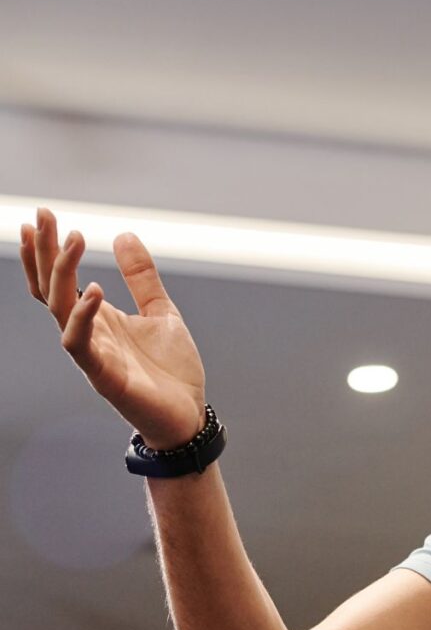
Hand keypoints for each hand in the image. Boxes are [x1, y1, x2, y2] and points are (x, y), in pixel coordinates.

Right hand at [20, 207, 206, 448]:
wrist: (188, 415)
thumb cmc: (171, 369)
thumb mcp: (161, 311)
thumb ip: (141, 278)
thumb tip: (124, 235)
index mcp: (99, 318)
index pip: (61, 281)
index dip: (48, 251)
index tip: (43, 216)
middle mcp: (88, 333)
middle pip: (52, 288)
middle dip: (45, 252)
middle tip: (44, 214)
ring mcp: (93, 355)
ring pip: (60, 310)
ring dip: (62, 274)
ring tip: (74, 238)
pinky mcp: (104, 376)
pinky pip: (81, 345)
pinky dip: (83, 317)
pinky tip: (94, 291)